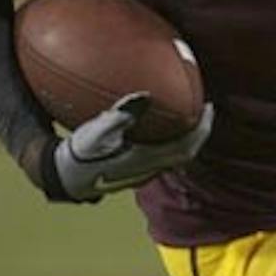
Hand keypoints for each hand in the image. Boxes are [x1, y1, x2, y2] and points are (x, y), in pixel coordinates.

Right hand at [45, 92, 213, 202]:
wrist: (66, 178)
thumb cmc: (79, 154)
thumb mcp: (95, 132)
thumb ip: (121, 115)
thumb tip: (145, 96)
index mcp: (146, 160)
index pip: (186, 146)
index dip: (202, 127)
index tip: (209, 106)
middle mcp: (149, 169)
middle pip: (187, 152)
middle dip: (200, 131)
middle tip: (206, 108)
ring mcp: (143, 173)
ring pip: (176, 155)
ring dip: (188, 136)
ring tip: (190, 114)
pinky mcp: (135, 172)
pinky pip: (164, 155)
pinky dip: (172, 139)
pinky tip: (163, 125)